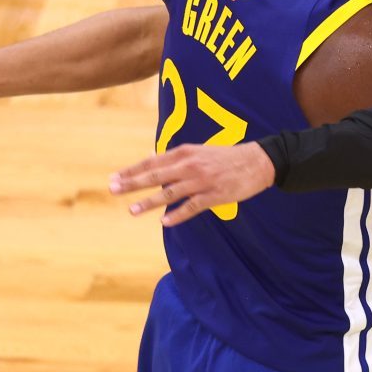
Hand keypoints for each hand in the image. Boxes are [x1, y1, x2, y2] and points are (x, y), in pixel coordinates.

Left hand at [109, 142, 275, 225]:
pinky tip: (164, 221)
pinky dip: (178, 214)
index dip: (132, 170)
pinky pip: (193, 206)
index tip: (114, 178)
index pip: (152, 162)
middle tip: (113, 189)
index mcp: (185, 153)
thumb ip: (175, 158)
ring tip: (132, 210)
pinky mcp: (215, 195)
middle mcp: (190, 165)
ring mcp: (202, 181)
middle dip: (133, 183)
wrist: (257, 161)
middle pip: (156, 175)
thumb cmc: (225, 157)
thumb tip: (150, 159)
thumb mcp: (198, 151)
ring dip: (150, 202)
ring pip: (170, 192)